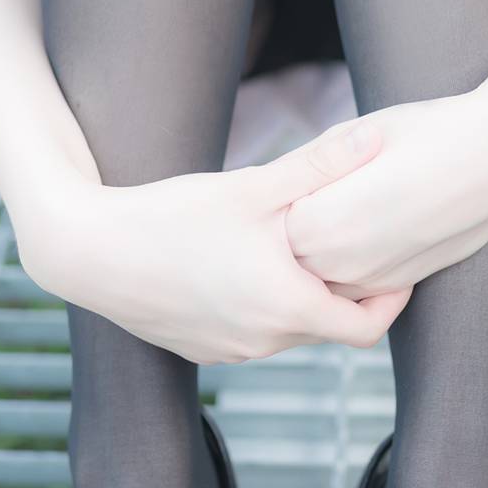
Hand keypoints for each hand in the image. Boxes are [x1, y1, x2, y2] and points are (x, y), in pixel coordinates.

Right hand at [17, 118, 413, 364]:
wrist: (88, 254)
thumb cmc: (170, 218)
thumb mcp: (252, 187)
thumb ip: (319, 166)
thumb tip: (377, 136)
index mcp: (287, 308)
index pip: (368, 329)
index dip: (393, 300)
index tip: (399, 268)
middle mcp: (265, 342)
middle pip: (330, 328)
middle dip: (348, 293)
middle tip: (359, 250)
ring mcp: (232, 351)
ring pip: (290, 331)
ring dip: (304, 299)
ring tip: (304, 253)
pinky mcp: (203, 348)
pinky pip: (253, 334)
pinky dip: (266, 308)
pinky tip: (250, 266)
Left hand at [284, 73, 487, 299]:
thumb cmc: (429, 130)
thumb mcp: (355, 134)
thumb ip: (307, 167)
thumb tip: (276, 185)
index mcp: (322, 222)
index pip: (272, 220)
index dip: (281, 195)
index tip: (295, 175)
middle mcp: (344, 262)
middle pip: (289, 253)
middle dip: (296, 225)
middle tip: (320, 189)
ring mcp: (374, 278)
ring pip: (320, 274)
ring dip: (323, 247)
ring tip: (352, 201)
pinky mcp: (400, 283)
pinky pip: (354, 281)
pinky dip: (351, 259)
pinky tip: (373, 221)